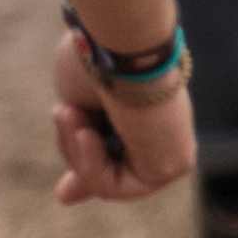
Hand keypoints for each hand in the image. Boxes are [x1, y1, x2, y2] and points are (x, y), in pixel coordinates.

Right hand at [52, 22, 198, 206]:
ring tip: (69, 114)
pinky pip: (117, 186)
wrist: (119, 43)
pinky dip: (91, 165)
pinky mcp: (172, 164)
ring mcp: (169, 145)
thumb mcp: (73, 97)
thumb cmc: (92, 58)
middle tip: (64, 194)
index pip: (119, 142)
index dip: (91, 164)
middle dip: (87, 177)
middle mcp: (159, 122)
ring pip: (107, 175)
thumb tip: (70, 182)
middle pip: (113, 163)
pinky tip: (86, 134)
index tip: (64, 193)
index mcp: (137, 102)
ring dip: (76, 151)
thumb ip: (76, 133)